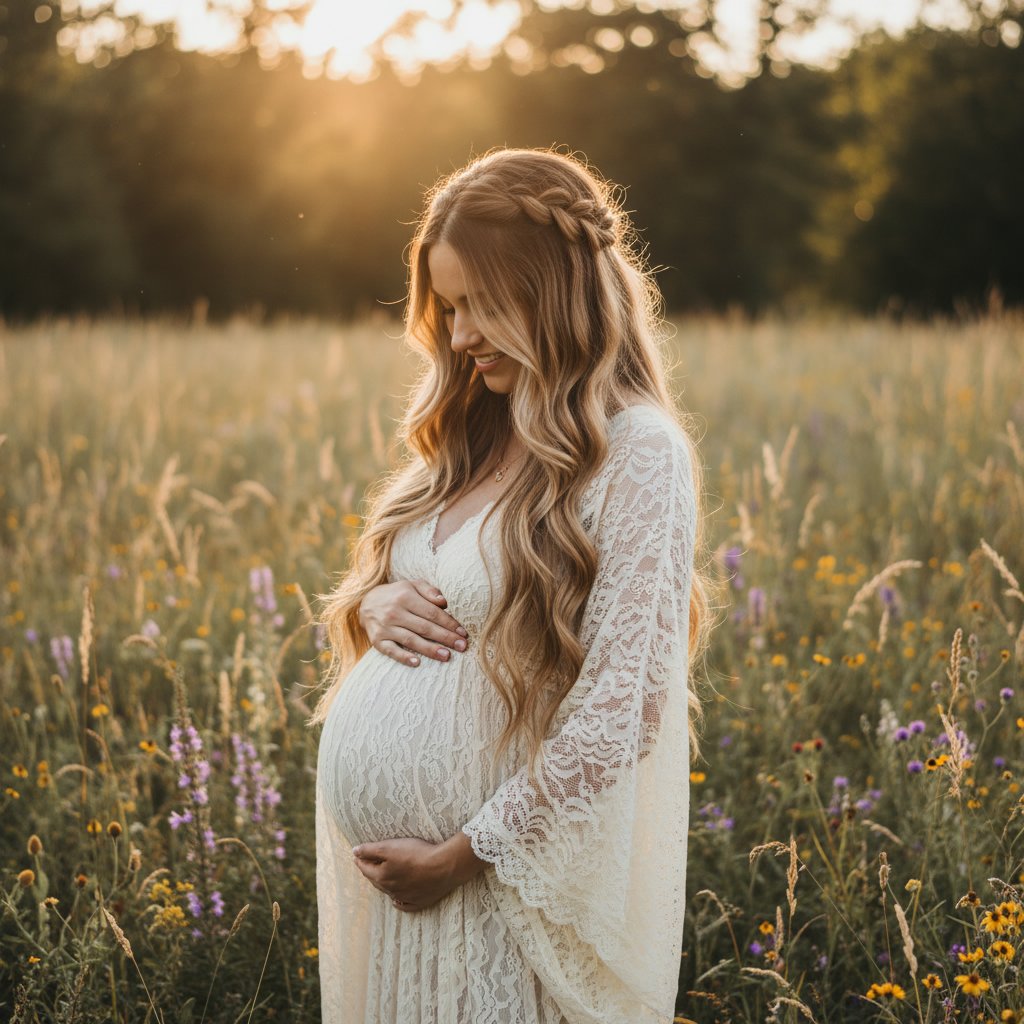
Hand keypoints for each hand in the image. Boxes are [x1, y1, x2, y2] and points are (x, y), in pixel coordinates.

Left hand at [351, 833, 486, 911]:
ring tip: (381, 877)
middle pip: (376, 880)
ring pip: (389, 891)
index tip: (357, 855)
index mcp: (382, 877)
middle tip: (367, 864)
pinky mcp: (419, 901)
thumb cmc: (416, 854)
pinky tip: (396, 900)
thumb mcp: (390, 847)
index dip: (360, 860)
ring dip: (384, 884)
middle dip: (370, 872)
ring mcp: (406, 897)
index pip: (365, 868)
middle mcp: (391, 890)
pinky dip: (398, 902)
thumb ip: (370, 850)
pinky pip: (404, 904)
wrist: (444, 866)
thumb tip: (354, 851)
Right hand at [359, 579, 468, 666]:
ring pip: (411, 640)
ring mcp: (385, 627)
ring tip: (447, 656)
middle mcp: (394, 612)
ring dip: (430, 649)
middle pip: (425, 627)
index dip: (449, 623)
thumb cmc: (397, 594)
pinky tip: (417, 663)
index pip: (432, 612)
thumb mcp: (412, 585)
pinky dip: (403, 657)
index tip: (463, 633)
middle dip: (446, 637)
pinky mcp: (377, 640)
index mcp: (405, 596)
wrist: (366, 603)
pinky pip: (391, 650)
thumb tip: (444, 602)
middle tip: (462, 647)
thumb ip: (429, 590)